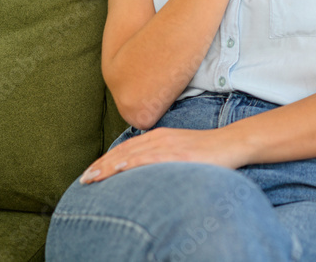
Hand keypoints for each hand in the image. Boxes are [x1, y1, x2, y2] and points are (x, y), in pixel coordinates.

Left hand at [78, 126, 246, 183]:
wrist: (232, 143)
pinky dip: (130, 164)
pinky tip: (117, 169)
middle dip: (101, 165)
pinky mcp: (176, 153)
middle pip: (123, 152)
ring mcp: (167, 145)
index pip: (126, 149)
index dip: (106, 161)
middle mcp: (159, 138)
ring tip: (91, 178)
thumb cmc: (210, 151)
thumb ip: (164, 157)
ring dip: (108, 167)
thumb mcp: (182, 151)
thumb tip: (150, 171)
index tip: (92, 172)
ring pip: (131, 155)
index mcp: (159, 137)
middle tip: (84, 178)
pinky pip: (148, 158)